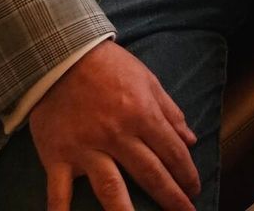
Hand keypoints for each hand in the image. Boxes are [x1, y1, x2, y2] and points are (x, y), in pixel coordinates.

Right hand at [28, 40, 198, 210]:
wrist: (62, 56)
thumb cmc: (109, 68)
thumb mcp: (148, 81)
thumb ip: (170, 112)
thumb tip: (191, 140)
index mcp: (142, 115)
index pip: (172, 152)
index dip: (187, 174)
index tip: (195, 190)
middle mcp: (118, 135)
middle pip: (150, 174)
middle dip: (171, 196)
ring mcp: (86, 148)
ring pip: (111, 188)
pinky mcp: (58, 156)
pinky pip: (59, 191)